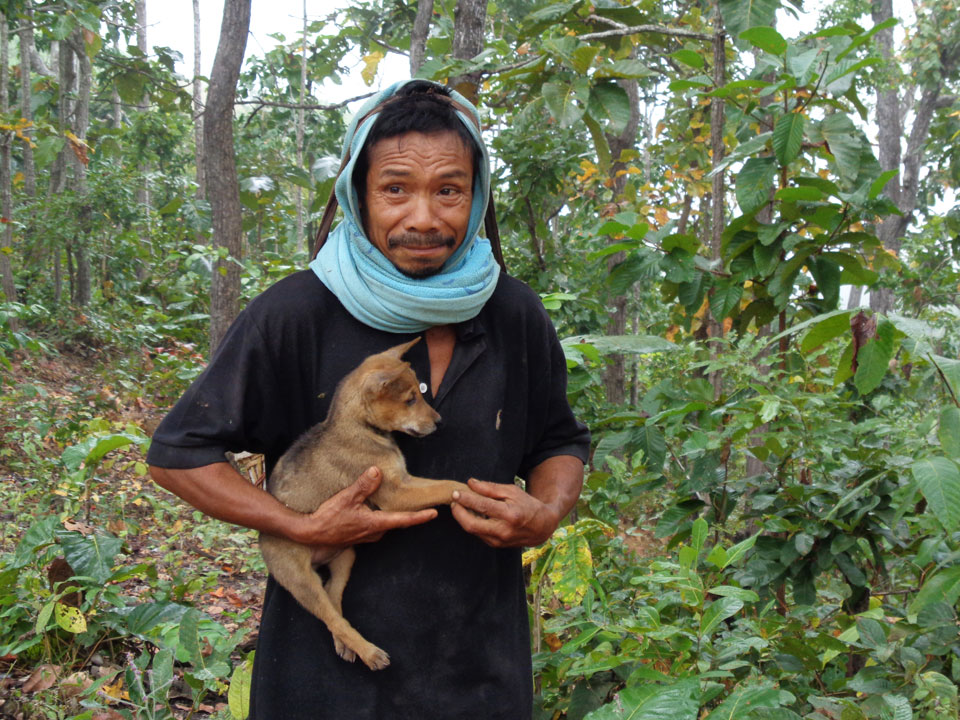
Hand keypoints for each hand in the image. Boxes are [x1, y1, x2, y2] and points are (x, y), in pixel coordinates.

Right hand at [294, 466, 437, 548]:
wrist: (310, 534)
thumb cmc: (327, 518)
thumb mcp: (346, 498)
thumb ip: (363, 485)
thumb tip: (377, 471)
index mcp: (375, 523)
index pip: (403, 520)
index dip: (420, 517)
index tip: (434, 514)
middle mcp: (374, 532)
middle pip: (397, 523)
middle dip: (411, 516)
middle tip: (426, 509)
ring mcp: (366, 535)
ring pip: (386, 524)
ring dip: (395, 516)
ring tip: (406, 507)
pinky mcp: (359, 535)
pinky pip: (376, 525)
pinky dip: (382, 517)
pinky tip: (378, 509)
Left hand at [450, 478, 559, 547]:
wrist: (541, 527)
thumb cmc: (527, 505)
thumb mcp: (512, 491)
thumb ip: (490, 488)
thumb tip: (470, 483)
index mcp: (510, 514)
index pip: (482, 506)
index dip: (466, 499)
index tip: (455, 492)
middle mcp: (504, 530)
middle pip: (471, 524)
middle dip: (458, 513)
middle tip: (453, 501)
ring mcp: (499, 541)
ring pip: (472, 530)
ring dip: (462, 518)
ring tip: (459, 505)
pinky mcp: (496, 545)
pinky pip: (478, 534)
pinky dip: (471, 523)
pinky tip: (469, 514)